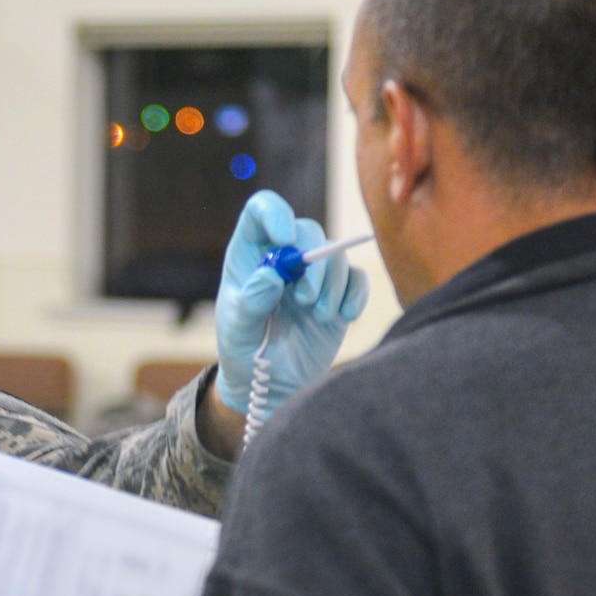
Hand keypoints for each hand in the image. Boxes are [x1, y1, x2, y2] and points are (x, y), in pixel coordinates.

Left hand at [213, 190, 369, 429]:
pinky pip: (357, 279)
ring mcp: (313, 275)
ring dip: (332, 285)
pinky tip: (345, 317)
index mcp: (251, 254)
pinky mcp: (338, 295)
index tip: (285, 239)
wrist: (270, 384)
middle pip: (307, 230)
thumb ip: (251, 302)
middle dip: (313, 262)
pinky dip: (355, 295)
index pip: (262, 211)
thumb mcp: (238, 330)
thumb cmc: (243, 350)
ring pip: (335, 254)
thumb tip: (272, 274)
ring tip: (319, 317)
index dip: (275, 214)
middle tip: (305, 299)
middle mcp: (284, 256)